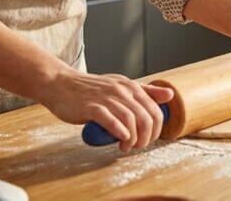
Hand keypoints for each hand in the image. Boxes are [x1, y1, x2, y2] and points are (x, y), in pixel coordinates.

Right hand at [38, 69, 173, 151]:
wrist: (60, 84)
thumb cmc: (91, 89)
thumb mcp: (121, 86)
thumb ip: (146, 91)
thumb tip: (170, 95)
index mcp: (131, 87)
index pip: (155, 110)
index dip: (156, 130)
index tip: (146, 140)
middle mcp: (121, 91)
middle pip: (145, 117)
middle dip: (146, 137)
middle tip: (136, 147)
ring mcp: (106, 98)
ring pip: (131, 120)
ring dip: (132, 139)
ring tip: (125, 146)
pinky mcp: (91, 107)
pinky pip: (111, 120)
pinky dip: (119, 131)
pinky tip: (120, 139)